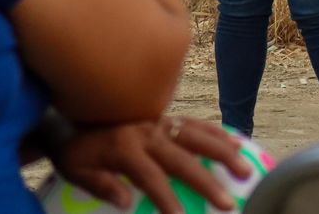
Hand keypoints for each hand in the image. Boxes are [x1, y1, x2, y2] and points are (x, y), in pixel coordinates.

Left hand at [49, 117, 251, 213]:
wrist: (73, 115)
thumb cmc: (77, 150)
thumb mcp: (77, 172)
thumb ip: (101, 186)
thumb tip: (125, 204)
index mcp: (124, 149)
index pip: (150, 177)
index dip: (166, 198)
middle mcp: (147, 133)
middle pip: (184, 158)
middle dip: (207, 181)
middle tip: (228, 201)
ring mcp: (160, 122)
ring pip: (198, 135)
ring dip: (224, 152)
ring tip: (245, 168)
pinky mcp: (167, 117)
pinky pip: (197, 123)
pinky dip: (218, 133)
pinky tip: (237, 142)